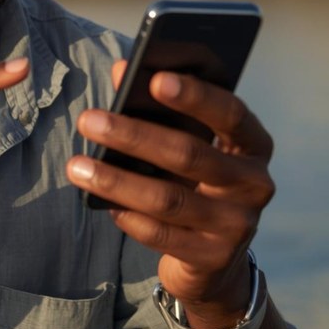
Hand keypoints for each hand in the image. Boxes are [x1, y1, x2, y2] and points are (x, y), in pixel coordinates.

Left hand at [67, 60, 274, 323]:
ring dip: (116, 181)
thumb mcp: (187, 140)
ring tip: (75, 166)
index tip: (154, 79)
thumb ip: (158, 105)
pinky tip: (102, 203)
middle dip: (133, 136)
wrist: (214, 255)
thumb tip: (121, 70)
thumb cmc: (192, 177)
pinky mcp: (214, 257)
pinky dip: (128, 217)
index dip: (195, 95)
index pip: (229, 112)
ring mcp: (237, 224)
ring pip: (168, 199)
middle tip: (87, 120)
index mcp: (251, 142)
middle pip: (189, 154)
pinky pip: (162, 236)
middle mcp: (253, 182)